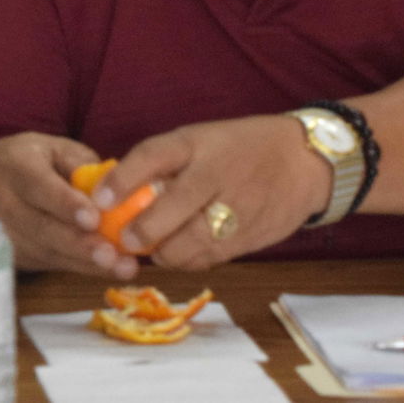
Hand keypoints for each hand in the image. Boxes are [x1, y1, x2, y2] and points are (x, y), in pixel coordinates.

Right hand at [0, 133, 127, 276]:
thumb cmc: (32, 162)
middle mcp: (6, 201)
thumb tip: (110, 185)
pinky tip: (110, 269)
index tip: (93, 218)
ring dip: (85, 262)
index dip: (65, 204)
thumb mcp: (54, 149)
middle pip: (42, 227)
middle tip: (111, 254)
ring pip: (47, 251)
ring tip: (121, 267)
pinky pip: (52, 263)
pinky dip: (82, 267)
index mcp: (17, 166)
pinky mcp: (17, 255)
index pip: (39, 187)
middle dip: (79, 243)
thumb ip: (80, 164)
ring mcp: (7, 233)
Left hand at [93, 114, 329, 272]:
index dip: (122, 179)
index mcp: (197, 142)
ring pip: (191, 242)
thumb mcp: (201, 141)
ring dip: (164, 253)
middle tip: (124, 240)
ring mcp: (237, 206)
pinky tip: (180, 254)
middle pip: (171, 207)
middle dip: (141, 231)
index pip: (152, 155)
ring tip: (152, 249)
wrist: (304, 161)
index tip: (99, 201)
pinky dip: (189, 261)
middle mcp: (216, 172)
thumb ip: (165, 165)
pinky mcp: (251, 236)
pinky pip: (211, 257)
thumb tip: (116, 194)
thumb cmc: (238, 148)